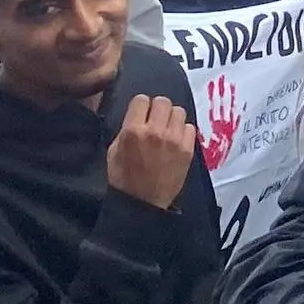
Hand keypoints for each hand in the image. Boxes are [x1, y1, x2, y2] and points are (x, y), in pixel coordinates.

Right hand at [107, 92, 200, 207]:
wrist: (142, 204)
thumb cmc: (124, 179)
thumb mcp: (114, 151)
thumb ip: (126, 129)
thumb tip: (138, 116)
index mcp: (133, 131)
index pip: (142, 99)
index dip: (140, 107)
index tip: (141, 114)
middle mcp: (156, 132)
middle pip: (163, 101)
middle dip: (157, 109)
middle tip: (155, 121)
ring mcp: (174, 140)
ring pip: (179, 111)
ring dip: (171, 119)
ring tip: (166, 130)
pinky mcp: (188, 150)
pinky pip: (189, 127)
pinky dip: (182, 132)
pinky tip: (175, 141)